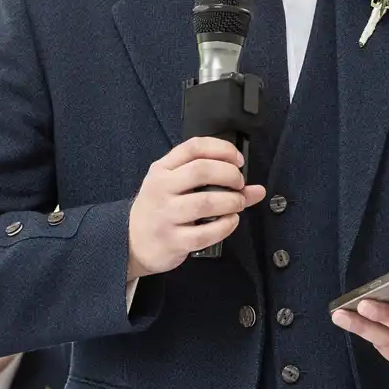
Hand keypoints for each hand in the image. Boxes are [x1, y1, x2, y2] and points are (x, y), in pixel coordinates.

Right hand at [127, 137, 265, 278]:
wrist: (131, 241)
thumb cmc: (160, 209)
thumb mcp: (177, 187)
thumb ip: (215, 182)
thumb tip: (257, 189)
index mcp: (162, 169)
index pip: (194, 147)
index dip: (222, 149)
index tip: (238, 160)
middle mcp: (161, 188)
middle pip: (202, 170)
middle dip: (230, 175)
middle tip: (239, 185)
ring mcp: (165, 215)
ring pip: (206, 202)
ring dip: (231, 201)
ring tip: (237, 204)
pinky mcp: (172, 240)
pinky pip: (206, 232)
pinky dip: (226, 225)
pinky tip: (230, 221)